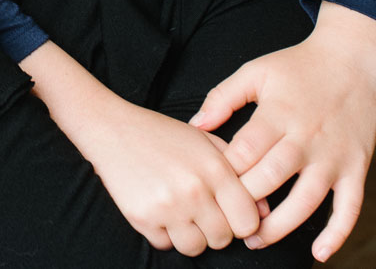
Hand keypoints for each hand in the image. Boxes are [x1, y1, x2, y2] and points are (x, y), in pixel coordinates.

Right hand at [57, 78, 261, 253]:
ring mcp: (167, 206)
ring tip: (179, 212)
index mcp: (215, 169)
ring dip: (189, 235)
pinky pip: (164, 245)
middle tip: (200, 211)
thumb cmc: (162, 134)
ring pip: (195, 248)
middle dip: (214, 229)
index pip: (248, 221)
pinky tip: (157, 209)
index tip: (229, 213)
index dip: (241, 221)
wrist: (110, 128)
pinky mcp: (142, 217)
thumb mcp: (205, 142)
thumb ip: (240, 173)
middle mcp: (194, 190)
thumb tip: (265, 212)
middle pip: (222, 238)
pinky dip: (163, 233)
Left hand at [190, 2, 375, 259]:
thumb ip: (222, 97)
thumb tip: (194, 126)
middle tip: (223, 219)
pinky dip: (337, 233)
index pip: (245, 151)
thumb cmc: (298, 67)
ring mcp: (334, 156)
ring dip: (280, 226)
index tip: (207, 187)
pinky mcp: (357, 168)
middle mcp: (307, 138)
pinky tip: (318, 253)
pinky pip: (350, 208)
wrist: (354, 60)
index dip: (225, 173)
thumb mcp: (256, 72)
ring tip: (255, 241)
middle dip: (245, 202)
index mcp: (278, 114)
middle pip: (271, 178)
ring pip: (306, 200)